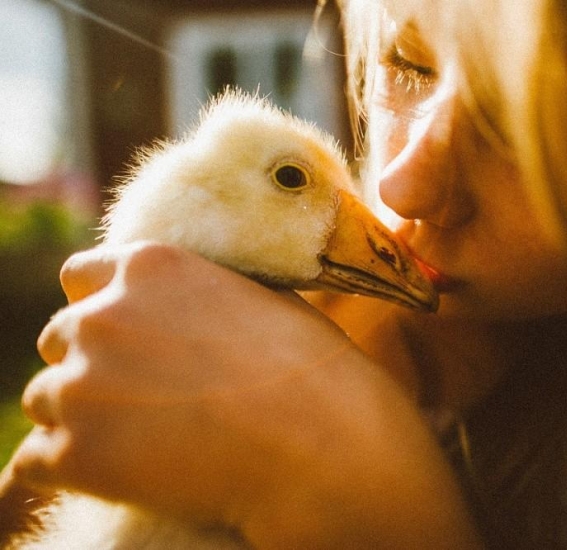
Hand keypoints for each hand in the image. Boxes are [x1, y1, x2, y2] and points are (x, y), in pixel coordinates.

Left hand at [9, 242, 479, 546]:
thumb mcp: (261, 300)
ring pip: (45, 397)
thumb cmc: (308, 371)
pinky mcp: (76, 453)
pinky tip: (114, 473)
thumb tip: (192, 306)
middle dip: (91, 362)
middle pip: (59, 337)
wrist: (320, 443)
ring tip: (135, 439)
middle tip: (137, 396)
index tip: (127, 338)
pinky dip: (67, 466)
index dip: (103, 307)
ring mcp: (82, 384)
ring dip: (79, 416)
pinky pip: (36, 459)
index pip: (81, 276)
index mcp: (150, 267)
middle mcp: (102, 316)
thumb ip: (204, 292)